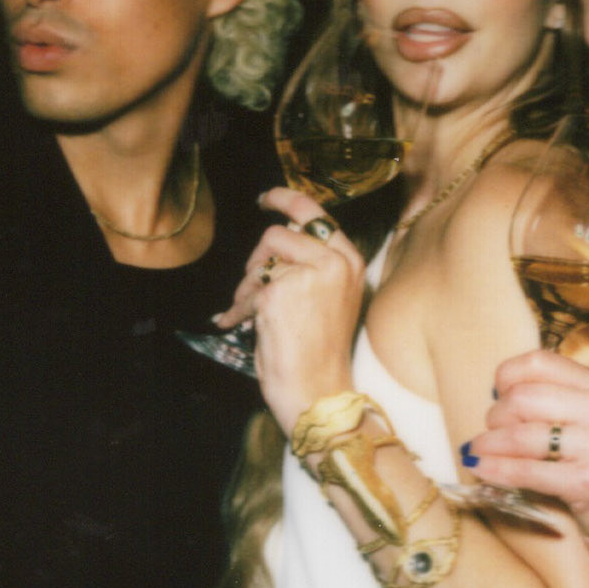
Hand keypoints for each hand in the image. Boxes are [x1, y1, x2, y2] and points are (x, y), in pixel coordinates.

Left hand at [215, 188, 364, 435]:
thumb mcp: (331, 297)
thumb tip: (276, 241)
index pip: (314, 214)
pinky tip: (242, 325)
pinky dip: (239, 310)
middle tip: (254, 285)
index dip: (285, 199)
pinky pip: (246, 290)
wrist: (318, 389)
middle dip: (258, 259)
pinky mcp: (279, 291)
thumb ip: (313, 264)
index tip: (266, 198)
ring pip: (257, 263)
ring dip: (247, 289)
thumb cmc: (321, 351)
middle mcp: (334, 262)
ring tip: (255, 316)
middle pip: (276, 233)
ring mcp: (308, 274)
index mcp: (349, 260)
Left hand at [469, 348, 588, 576]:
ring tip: (477, 454)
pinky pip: (527, 470)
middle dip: (494, 418)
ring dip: (488, 446)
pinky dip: (497, 470)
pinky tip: (482, 471)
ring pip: (520, 434)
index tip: (498, 399)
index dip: (505, 380)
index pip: (537, 363)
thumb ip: (553, 404)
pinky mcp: (588, 482)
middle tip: (489, 437)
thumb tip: (493, 395)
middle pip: (522, 398)